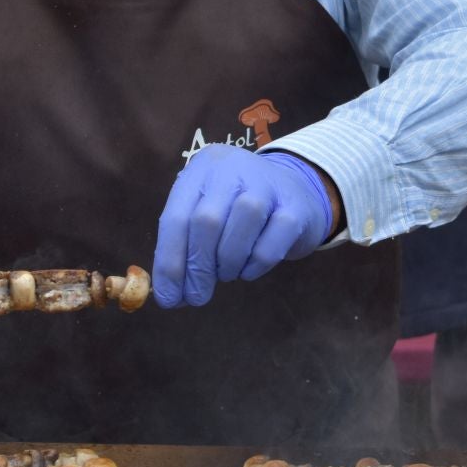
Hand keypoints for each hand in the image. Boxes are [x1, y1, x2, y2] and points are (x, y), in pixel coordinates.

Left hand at [153, 147, 337, 308]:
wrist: (299, 192)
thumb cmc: (239, 209)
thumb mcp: (208, 211)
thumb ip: (186, 245)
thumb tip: (170, 295)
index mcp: (202, 169)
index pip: (176, 218)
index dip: (169, 262)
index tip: (168, 298)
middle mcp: (232, 169)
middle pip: (206, 222)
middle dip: (197, 268)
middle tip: (197, 297)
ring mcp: (267, 185)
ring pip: (238, 230)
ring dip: (226, 264)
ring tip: (226, 274)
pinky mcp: (296, 209)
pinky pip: (269, 247)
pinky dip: (254, 267)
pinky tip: (249, 269)